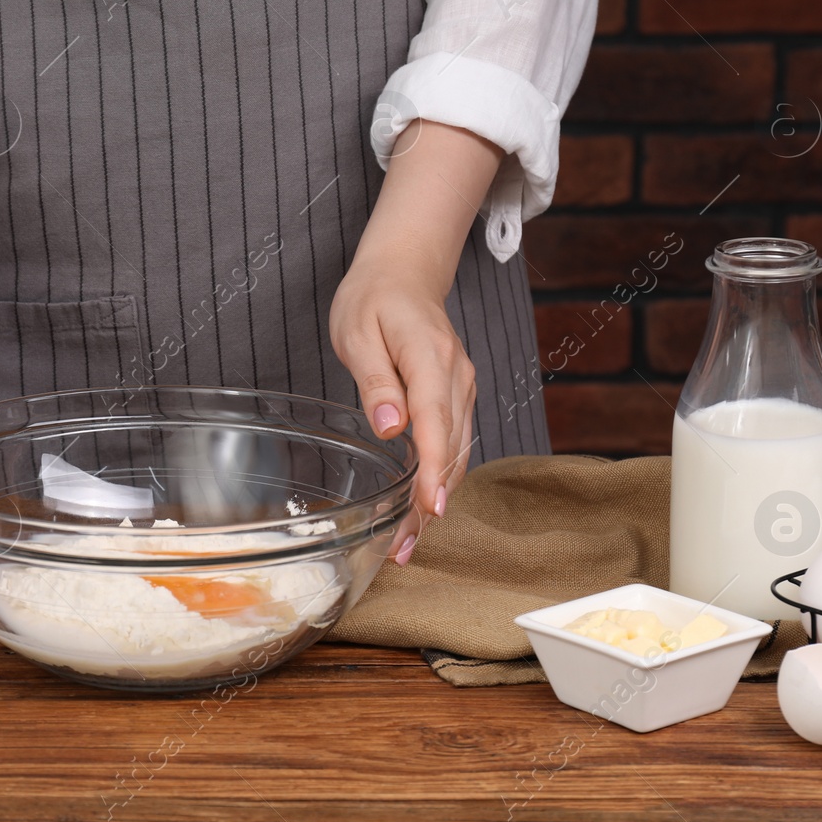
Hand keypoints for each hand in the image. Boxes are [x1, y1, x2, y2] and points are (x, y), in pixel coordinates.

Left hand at [331, 256, 476, 560]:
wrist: (404, 273)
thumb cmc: (373, 300)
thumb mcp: (358, 331)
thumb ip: (375, 380)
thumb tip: (391, 426)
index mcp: (431, 357)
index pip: (436, 423)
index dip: (433, 472)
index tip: (428, 511)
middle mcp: (457, 376)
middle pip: (451, 448)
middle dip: (430, 502)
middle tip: (402, 548)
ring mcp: (463, 387)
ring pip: (458, 452)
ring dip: (437, 498)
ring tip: (408, 542)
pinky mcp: (458, 396)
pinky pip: (455, 442)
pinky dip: (441, 478)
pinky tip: (421, 508)